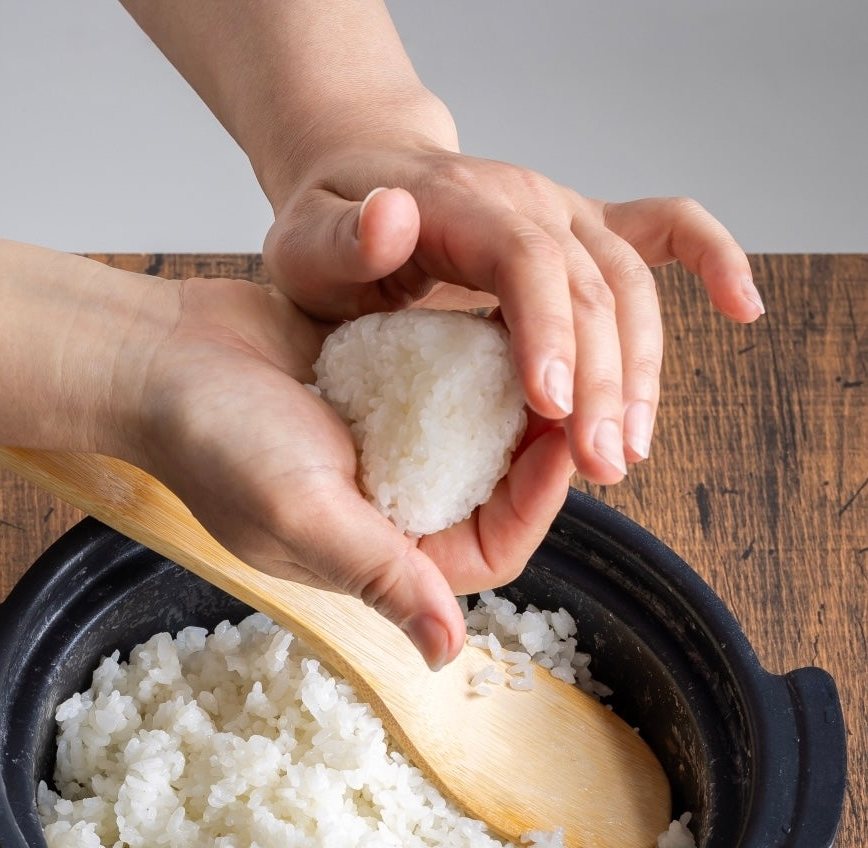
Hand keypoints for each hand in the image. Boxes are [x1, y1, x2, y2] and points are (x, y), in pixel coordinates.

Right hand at [116, 278, 574, 668]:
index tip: (561, 446)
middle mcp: (382, 506)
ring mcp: (376, 445)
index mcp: (372, 554)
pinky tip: (491, 316)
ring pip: (472, 433)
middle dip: (535, 447)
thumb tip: (448, 654)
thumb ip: (378, 573)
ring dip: (510, 397)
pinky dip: (465, 356)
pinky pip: (437, 380)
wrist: (153, 356)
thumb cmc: (212, 440)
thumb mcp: (300, 511)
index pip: (486, 552)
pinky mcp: (367, 387)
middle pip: (490, 492)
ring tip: (545, 349)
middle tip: (572, 389)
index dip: (535, 507)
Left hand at [261, 145, 761, 483]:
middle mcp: (530, 202)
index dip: (548, 332)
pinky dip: (712, 262)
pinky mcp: (583, 234)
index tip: (550, 407)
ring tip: (624, 452)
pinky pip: (664, 235)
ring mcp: (565, 214)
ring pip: (631, 287)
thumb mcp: (304, 242)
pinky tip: (742, 309)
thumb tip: (393, 217)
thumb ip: (340, 244)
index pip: (526, 261)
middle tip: (600, 464)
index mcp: (465, 205)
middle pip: (592, 287)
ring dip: (641, 371)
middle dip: (603, 381)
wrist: (356, 184)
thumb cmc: (324, 228)